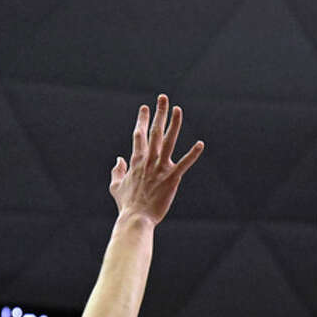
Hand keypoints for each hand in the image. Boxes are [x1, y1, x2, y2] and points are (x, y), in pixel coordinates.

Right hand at [109, 95, 203, 222]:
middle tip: (162, 97)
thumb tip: (118, 159)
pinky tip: (201, 144)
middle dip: (158, 113)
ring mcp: (161, 168)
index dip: (142, 120)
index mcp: (136, 161)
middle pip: (154, 132)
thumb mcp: (116, 186)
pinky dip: (193, 154)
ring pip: (168, 142)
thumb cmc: (127, 205)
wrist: (136, 219)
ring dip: (174, 124)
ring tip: (178, 109)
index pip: (139, 135)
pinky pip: (184, 164)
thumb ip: (116, 171)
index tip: (145, 107)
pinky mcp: (172, 179)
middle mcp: (149, 161)